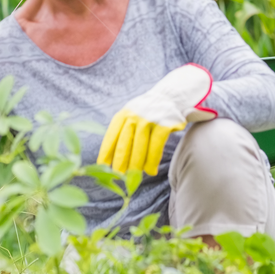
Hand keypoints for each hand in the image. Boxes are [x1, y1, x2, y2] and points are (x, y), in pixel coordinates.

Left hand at [96, 64, 216, 175]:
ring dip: (136, 166)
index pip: (111, 137)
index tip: (103, 167)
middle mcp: (134, 116)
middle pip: (124, 145)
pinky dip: (152, 161)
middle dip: (120, 163)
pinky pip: (155, 148)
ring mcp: (149, 120)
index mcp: (123, 114)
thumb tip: (111, 158)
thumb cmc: (148, 112)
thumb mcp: (132, 115)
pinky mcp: (164, 125)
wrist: (171, 96)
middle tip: (118, 176)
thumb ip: (123, 132)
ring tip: (135, 176)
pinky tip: (150, 170)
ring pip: (140, 148)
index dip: (106, 153)